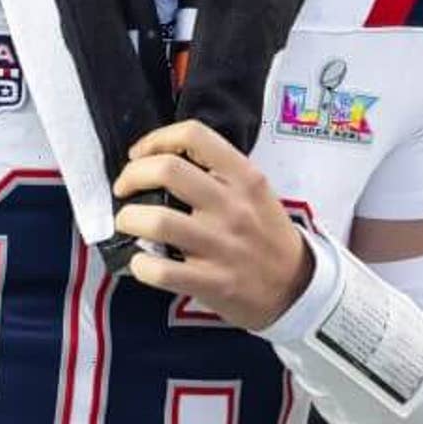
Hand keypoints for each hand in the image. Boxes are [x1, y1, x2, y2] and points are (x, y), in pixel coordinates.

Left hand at [113, 120, 310, 330]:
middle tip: (124, 188)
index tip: (140, 155)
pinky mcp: (212, 282)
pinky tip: (142, 262)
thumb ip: (218, 174)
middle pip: (167, 170)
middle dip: (131, 176)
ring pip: (156, 220)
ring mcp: (222, 246)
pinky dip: (141, 264)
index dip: (156, 139)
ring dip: (129, 219)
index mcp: (245, 178)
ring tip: (128, 223)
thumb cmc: (267, 236)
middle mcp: (233, 207)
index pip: (194, 135)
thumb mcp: (256, 193)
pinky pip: (160, 270)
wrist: (297, 288)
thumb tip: (161, 162)